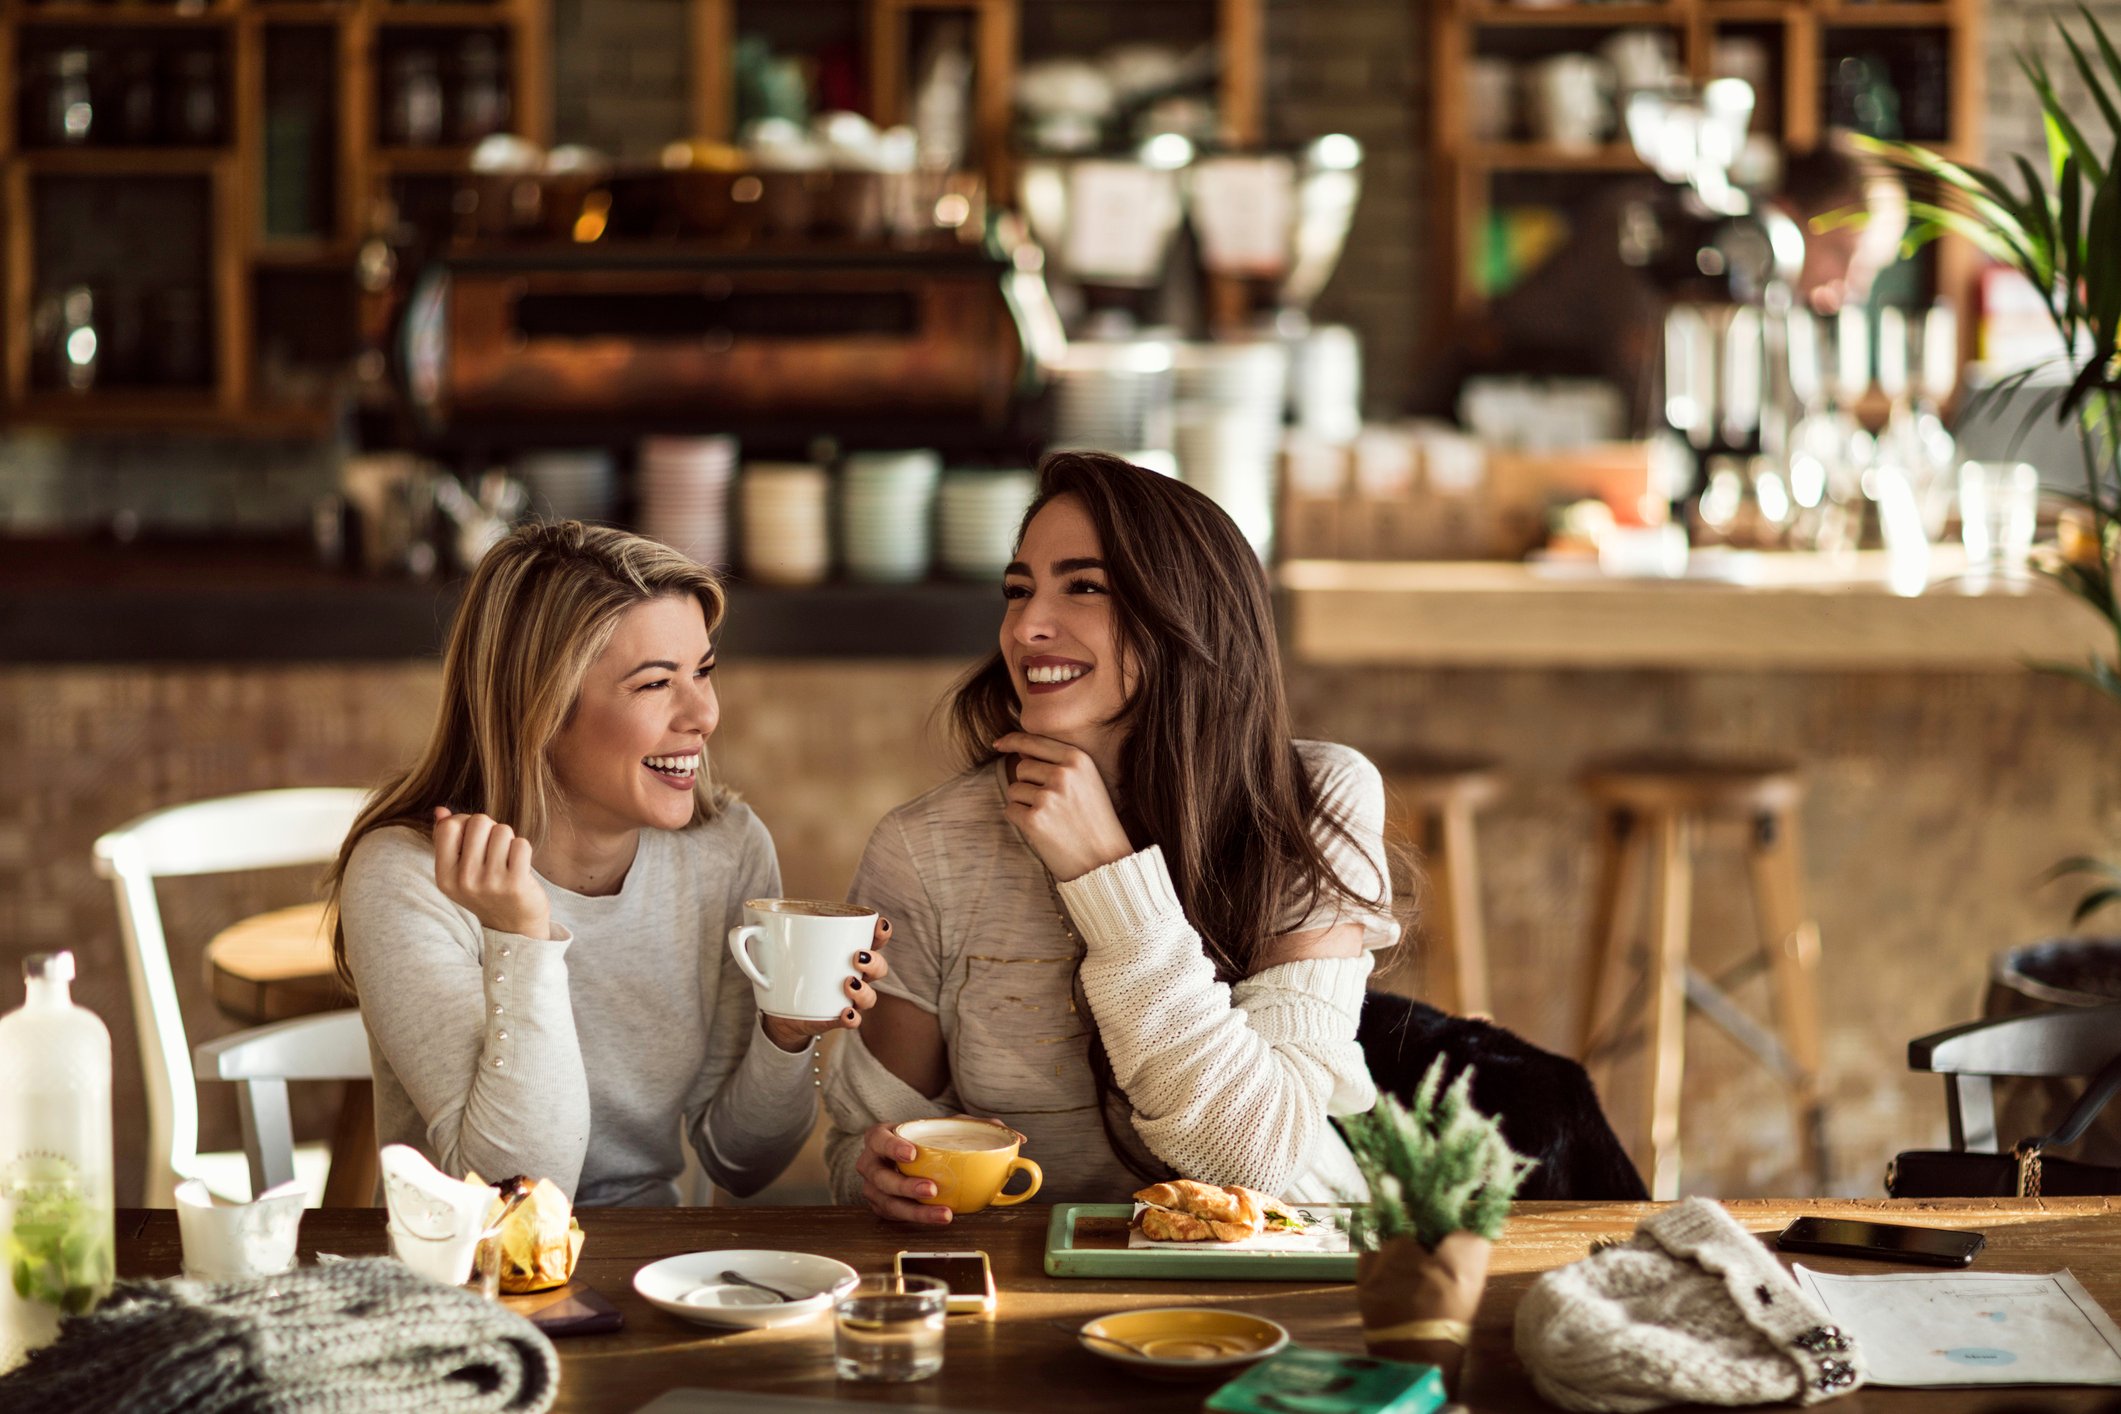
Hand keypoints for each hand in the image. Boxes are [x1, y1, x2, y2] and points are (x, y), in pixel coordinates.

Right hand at [432, 807, 550, 939]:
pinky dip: (522, 850)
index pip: (450, 826)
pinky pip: (521, 844)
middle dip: (491, 829)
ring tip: (506, 860)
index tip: (475, 838)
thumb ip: (447, 839)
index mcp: (444, 876)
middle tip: (494, 849)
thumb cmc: (487, 889)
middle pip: (479, 822)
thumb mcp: (459, 870)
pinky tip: (519, 867)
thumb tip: (440, 809)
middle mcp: (464, 880)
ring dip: (508, 840)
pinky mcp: (515, 884)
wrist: (514, 927)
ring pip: (503, 830)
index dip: (466, 823)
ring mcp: (490, 883)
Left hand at [760, 915, 891, 1052]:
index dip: (882, 932)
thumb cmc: (785, 968)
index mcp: (847, 951)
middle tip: (856, 957)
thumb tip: (744, 928)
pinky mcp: (836, 1019)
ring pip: (871, 996)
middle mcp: (855, 974)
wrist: (778, 1007)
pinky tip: (844, 1012)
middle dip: (875, 961)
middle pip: (880, 967)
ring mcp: (848, 998)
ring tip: (848, 983)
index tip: (878, 926)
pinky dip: (852, 1017)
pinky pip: (853, 1021)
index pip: (874, 939)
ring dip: (865, 990)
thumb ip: (762, 936)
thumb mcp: (776, 947)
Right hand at [853, 1121, 956, 1225]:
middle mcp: (870, 1163)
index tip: (912, 1154)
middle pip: (881, 1178)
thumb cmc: (921, 1141)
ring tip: (942, 1213)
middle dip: (906, 1186)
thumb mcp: (935, 1126)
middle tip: (932, 1189)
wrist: (908, 1160)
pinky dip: (917, 1218)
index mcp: (878, 1138)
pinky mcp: (880, 1206)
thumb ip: (960, 1125)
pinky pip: (895, 1216)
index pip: (879, 1140)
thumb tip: (992, 1125)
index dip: (892, 1147)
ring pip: (887, 1203)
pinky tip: (937, 1217)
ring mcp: (872, 1187)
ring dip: (915, 1211)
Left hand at [993, 732, 1132, 881]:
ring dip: (1025, 804)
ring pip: (1014, 790)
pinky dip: (1021, 821)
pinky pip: (1011, 810)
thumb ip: (1058, 763)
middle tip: (1052, 806)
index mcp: (1078, 759)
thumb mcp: (1087, 782)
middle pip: (1022, 767)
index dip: (1013, 741)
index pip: (1034, 740)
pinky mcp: (1034, 820)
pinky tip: (1044, 831)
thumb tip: (1019, 749)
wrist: (1105, 860)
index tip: (998, 744)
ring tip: (1052, 819)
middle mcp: (1063, 774)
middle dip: (1028, 784)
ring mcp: (1048, 797)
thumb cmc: (1095, 821)